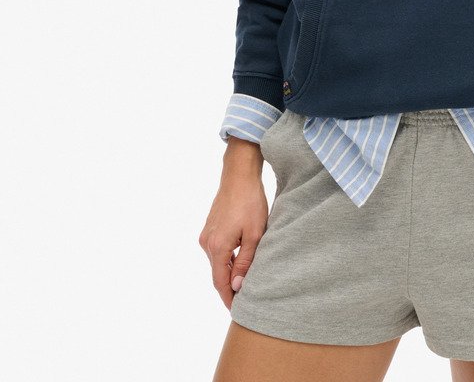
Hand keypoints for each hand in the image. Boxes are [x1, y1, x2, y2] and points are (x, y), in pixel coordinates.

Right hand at [199, 140, 269, 309]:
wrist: (239, 175)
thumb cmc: (250, 202)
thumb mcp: (254, 234)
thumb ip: (245, 261)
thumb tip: (237, 286)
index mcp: (217, 247)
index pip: (220, 282)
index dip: (229, 298)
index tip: (238, 312)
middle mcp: (207, 243)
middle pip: (218, 273)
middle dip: (230, 287)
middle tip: (245, 301)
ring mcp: (206, 235)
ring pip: (218, 262)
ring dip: (229, 272)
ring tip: (245, 282)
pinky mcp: (210, 228)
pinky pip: (218, 251)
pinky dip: (227, 259)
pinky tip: (240, 261)